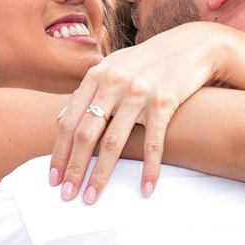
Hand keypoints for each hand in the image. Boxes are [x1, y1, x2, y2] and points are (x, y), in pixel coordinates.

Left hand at [50, 23, 220, 203]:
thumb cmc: (148, 61)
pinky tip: (146, 189)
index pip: (68, 122)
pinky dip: (149, 169)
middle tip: (68, 196)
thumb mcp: (113, 67)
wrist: (192, 46)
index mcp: (96, 77)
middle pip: (86, 135)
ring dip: (101, 175)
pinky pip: (153, 142)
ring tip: (93, 198)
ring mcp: (138, 93)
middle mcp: (113, 84)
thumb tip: (60, 119)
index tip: (53, 179)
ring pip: (114, 143)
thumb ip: (87, 91)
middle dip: (74, 169)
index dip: (59, 153)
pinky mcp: (164, 101)